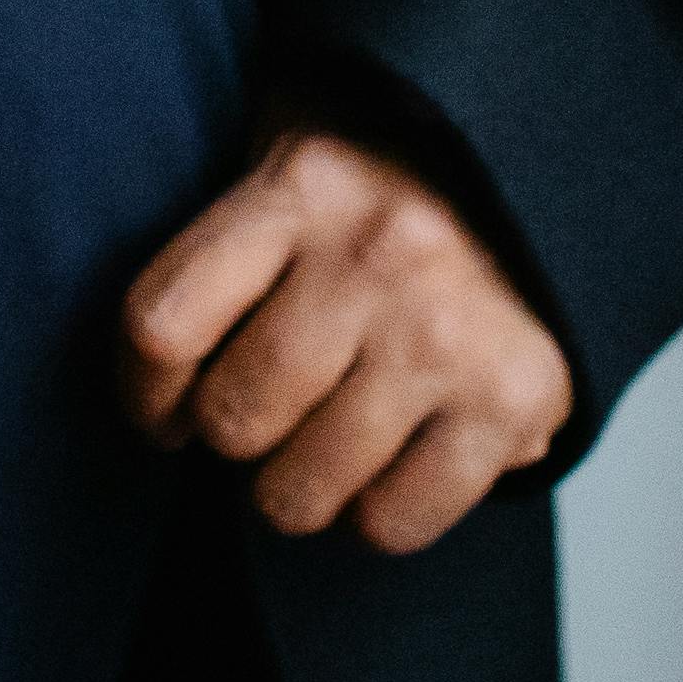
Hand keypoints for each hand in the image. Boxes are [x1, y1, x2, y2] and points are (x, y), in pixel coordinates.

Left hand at [118, 123, 571, 551]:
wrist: (539, 167)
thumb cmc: (377, 186)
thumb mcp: (290, 158)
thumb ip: (221, 242)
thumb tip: (152, 369)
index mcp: (302, 185)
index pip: (161, 326)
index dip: (143, 394)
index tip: (165, 411)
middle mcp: (375, 254)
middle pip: (234, 418)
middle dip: (233, 437)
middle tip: (260, 420)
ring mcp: (446, 333)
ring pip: (301, 489)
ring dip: (294, 490)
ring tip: (315, 450)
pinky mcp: (515, 402)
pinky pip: (392, 523)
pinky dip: (372, 517)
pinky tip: (383, 468)